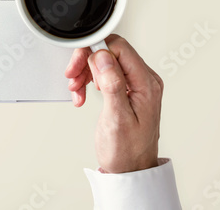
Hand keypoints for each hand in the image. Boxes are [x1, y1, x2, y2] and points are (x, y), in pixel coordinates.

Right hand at [65, 34, 163, 172]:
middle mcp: (143, 81)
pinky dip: (89, 82)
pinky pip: (105, 75)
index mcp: (146, 84)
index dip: (96, 51)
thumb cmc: (127, 151)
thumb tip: (104, 57)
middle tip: (73, 77)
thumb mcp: (117, 118)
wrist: (130, 170)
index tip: (79, 63)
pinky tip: (83, 95)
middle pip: (111, 53)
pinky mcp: (126, 90)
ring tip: (76, 90)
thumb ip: (112, 85)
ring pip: (105, 63)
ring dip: (85, 73)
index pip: (120, 49)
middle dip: (87, 62)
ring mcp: (135, 85)